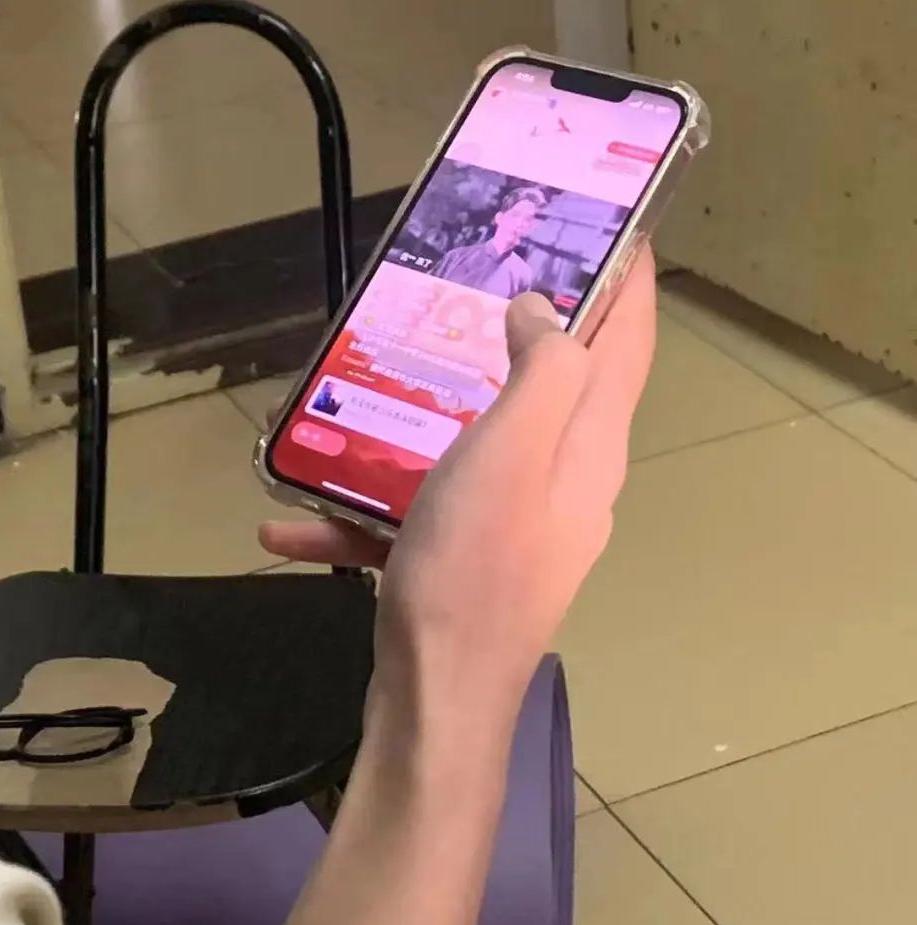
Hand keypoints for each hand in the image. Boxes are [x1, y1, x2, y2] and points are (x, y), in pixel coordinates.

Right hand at [261, 252, 655, 731]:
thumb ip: (543, 368)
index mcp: (589, 444)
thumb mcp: (515, 449)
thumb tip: (542, 310)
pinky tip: (293, 519)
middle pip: (557, 382)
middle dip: (524, 325)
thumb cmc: (476, 567)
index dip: (631, 277)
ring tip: (367, 375)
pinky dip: (367, 509)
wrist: (435, 704)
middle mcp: (567, 479)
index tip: (614, 221)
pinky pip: (420, 513)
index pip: (629, 339)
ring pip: (478, 444)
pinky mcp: (468, 562)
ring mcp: (518, 526)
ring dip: (427, 413)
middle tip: (468, 274)